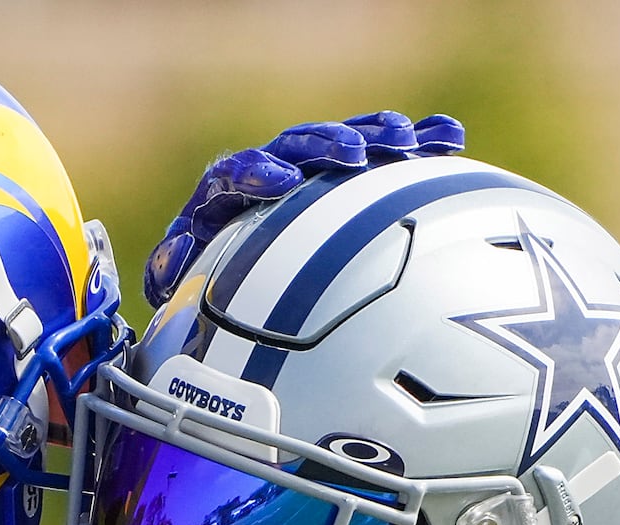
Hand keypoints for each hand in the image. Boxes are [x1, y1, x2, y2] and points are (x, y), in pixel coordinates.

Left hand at [145, 110, 466, 307]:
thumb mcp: (184, 284)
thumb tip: (170, 263)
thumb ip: (174, 270)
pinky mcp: (351, 180)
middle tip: (354, 157)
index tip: (283, 184)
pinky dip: (417, 146)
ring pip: (344, 142)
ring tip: (408, 145)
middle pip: (295, 145)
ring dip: (376, 138)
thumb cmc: (209, 290)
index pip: (234, 174)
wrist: (237, 290)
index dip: (257, 174)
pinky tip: (449, 139)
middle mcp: (268, 174)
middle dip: (325, 146)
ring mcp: (313, 173)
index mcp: (222, 198)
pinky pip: (384, 154)